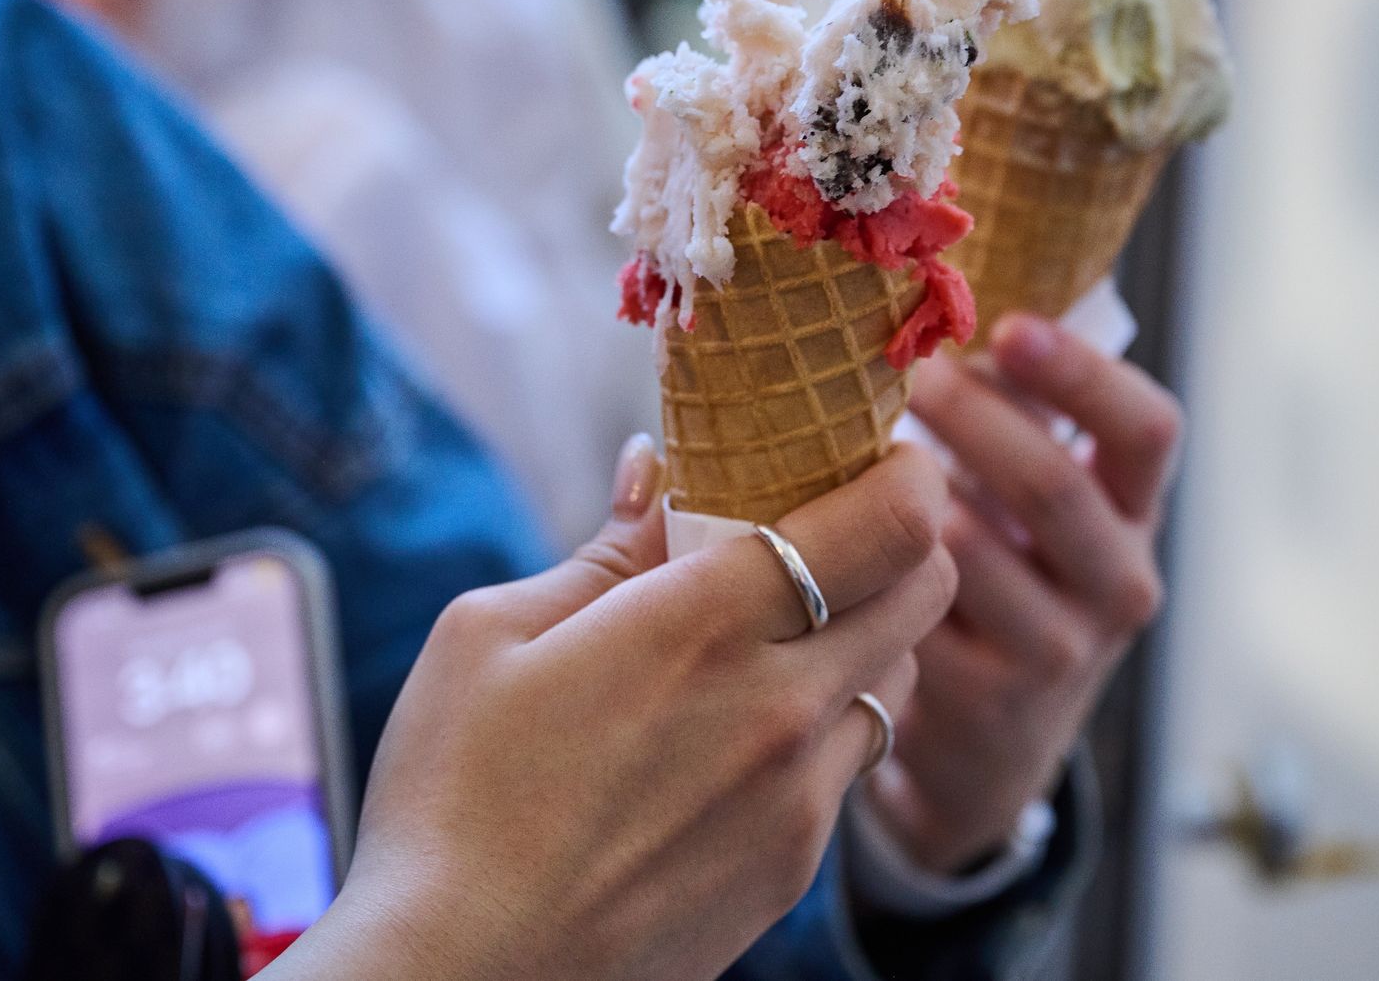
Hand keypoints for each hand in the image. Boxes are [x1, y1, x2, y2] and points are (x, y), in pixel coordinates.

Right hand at [264, 439, 958, 980]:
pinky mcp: (792, 871)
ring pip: (900, 680)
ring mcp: (799, 800)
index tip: (881, 451)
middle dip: (905, 538)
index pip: (892, 523)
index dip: (909, 471)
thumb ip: (603, 549)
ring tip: (788, 627)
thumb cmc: (452, 798)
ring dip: (870, 634)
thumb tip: (657, 471)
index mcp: (704, 624)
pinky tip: (742, 727)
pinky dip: (826, 723)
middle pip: (927, 592)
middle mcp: (781, 708)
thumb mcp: (492, 636)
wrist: (458, 980)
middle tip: (840, 523)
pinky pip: (850, 766)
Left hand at [877, 313, 1183, 874]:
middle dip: (964, 418)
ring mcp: (1062, 652)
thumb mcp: (1029, 505)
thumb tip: (931, 294)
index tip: (1008, 326)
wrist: (991, 749)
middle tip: (894, 375)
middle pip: (1050, 484)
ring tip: (844, 447)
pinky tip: (828, 535)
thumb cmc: (999, 577)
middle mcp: (1120, 581)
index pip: (1147, 429)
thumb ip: (1014, 418)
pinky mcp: (992, 705)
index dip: (1081, 373)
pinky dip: (868, 567)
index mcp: (1135, 512)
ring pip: (970, 550)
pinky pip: (915, 615)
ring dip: (900, 495)